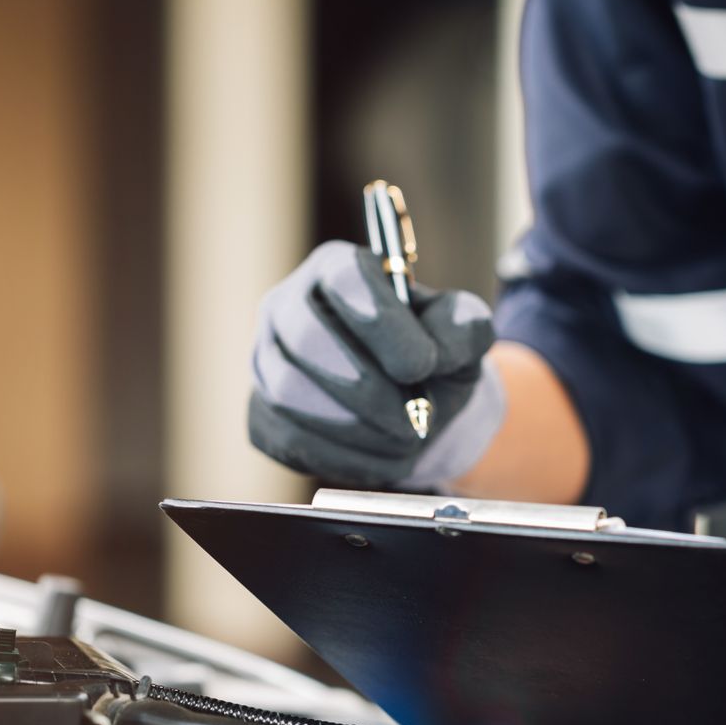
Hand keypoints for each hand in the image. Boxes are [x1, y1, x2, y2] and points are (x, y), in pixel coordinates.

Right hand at [249, 241, 503, 488]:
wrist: (410, 404)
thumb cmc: (432, 354)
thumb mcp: (464, 331)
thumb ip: (464, 328)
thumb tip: (437, 354)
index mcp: (338, 268)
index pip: (344, 278)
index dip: (382, 323)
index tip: (421, 366)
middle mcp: (288, 305)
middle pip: (306, 338)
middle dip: (367, 388)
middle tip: (413, 419)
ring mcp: (266, 360)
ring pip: (291, 395)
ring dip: (358, 428)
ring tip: (404, 437)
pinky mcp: (261, 413)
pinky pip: (290, 439)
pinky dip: (344, 457)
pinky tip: (380, 453)